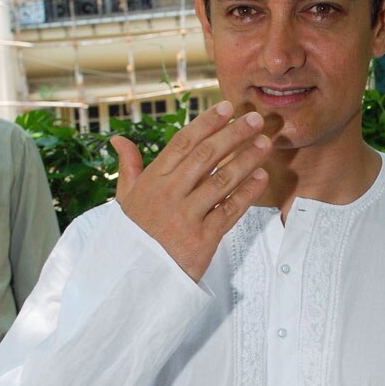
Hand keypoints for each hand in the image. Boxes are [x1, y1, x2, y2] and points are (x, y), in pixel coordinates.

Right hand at [110, 101, 270, 280]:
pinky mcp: (203, 239)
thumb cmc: (133, 236)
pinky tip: (261, 177)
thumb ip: (128, 168)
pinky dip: (247, 193)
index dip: (207, 123)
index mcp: (152, 181)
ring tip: (265, 143)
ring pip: (222, 181)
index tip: (227, 108)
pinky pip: (230, 211)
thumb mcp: (125, 200)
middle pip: (206, 156)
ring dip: (246, 159)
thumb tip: (119, 139)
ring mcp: (186, 217)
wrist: (135, 278)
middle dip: (233, 135)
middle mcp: (170, 195)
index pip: (183, 143)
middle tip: (254, 119)